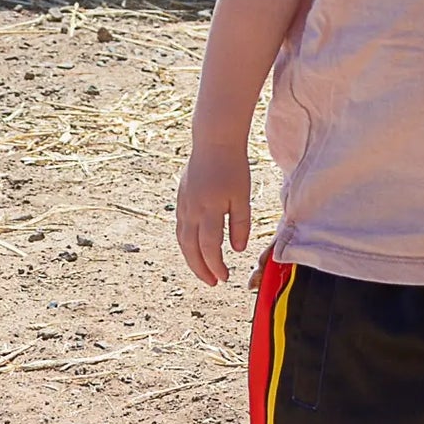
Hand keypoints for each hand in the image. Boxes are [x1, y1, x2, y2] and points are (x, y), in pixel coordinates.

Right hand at [175, 143, 251, 285]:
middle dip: (200, 268)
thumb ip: (240, 224)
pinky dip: (186, 242)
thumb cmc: (233, 168)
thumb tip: (237, 250)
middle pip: (190, 248)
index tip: (225, 278)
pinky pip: (180, 226)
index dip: (215, 266)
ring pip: (182, 238)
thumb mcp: (242, 197)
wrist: (213, 141)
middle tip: (212, 282)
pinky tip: (195, 247)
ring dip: (191, 258)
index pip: (209, 247)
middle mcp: (192, 209)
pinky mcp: (181, 198)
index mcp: (209, 210)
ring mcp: (184, 203)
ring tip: (203, 270)